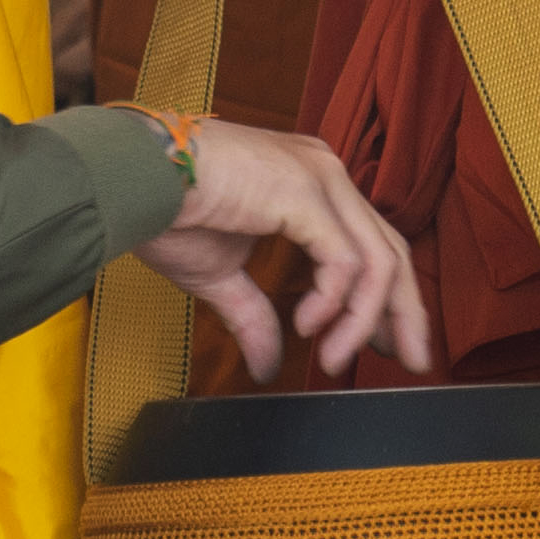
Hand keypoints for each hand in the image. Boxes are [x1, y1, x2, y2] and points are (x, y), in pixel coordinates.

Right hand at [125, 122, 435, 383]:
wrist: (128, 182)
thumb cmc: (165, 212)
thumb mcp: (220, 276)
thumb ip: (254, 315)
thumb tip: (266, 365)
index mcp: (310, 184)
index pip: (371, 243)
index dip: (388, 299)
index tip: (388, 344)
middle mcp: (325, 173)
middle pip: (391, 250)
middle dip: (405, 313)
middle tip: (411, 361)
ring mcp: (320, 177)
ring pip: (376, 260)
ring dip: (364, 320)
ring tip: (338, 361)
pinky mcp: (305, 191)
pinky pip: (343, 260)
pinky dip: (335, 302)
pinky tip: (309, 327)